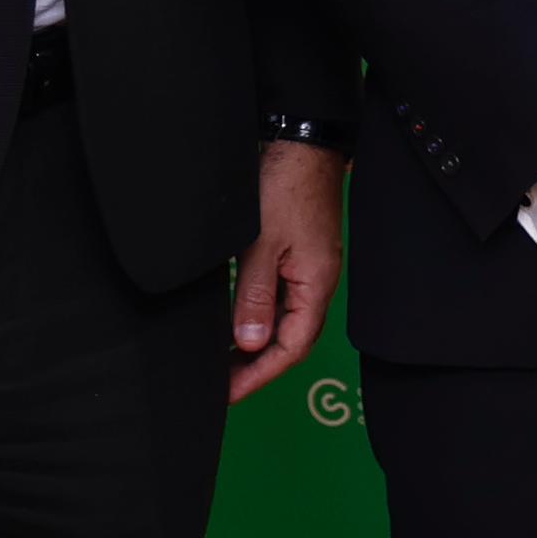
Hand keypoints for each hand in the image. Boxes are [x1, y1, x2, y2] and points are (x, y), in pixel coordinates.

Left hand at [228, 140, 346, 398]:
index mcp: (315, 285)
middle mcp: (317, 282)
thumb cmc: (285, 186)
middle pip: (291, 340)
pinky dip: (258, 319)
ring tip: (223, 363)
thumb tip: (251, 343)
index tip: (226, 394)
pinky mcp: (297, 255)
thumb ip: (255, 295)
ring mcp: (308, 269)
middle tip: (220, 386)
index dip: (259, 376)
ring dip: (256, 346)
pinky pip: (281, 300)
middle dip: (257, 368)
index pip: (291, 348)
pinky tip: (237, 323)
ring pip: (285, 322)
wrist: (302, 143)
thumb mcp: (261, 244)